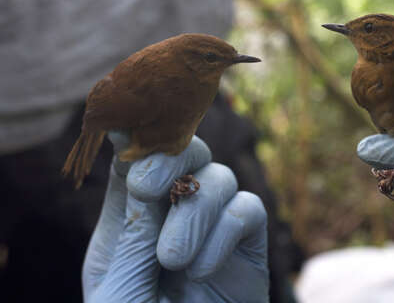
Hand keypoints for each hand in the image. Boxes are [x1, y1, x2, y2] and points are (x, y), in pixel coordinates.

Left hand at [83, 133, 268, 302]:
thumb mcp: (120, 279)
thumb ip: (131, 215)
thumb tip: (126, 139)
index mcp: (132, 220)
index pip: (141, 156)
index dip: (141, 141)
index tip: (134, 151)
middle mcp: (174, 216)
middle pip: (189, 150)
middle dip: (173, 162)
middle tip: (152, 191)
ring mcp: (215, 229)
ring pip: (221, 177)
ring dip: (195, 211)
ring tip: (173, 260)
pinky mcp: (247, 246)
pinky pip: (248, 210)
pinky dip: (226, 231)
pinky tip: (201, 269)